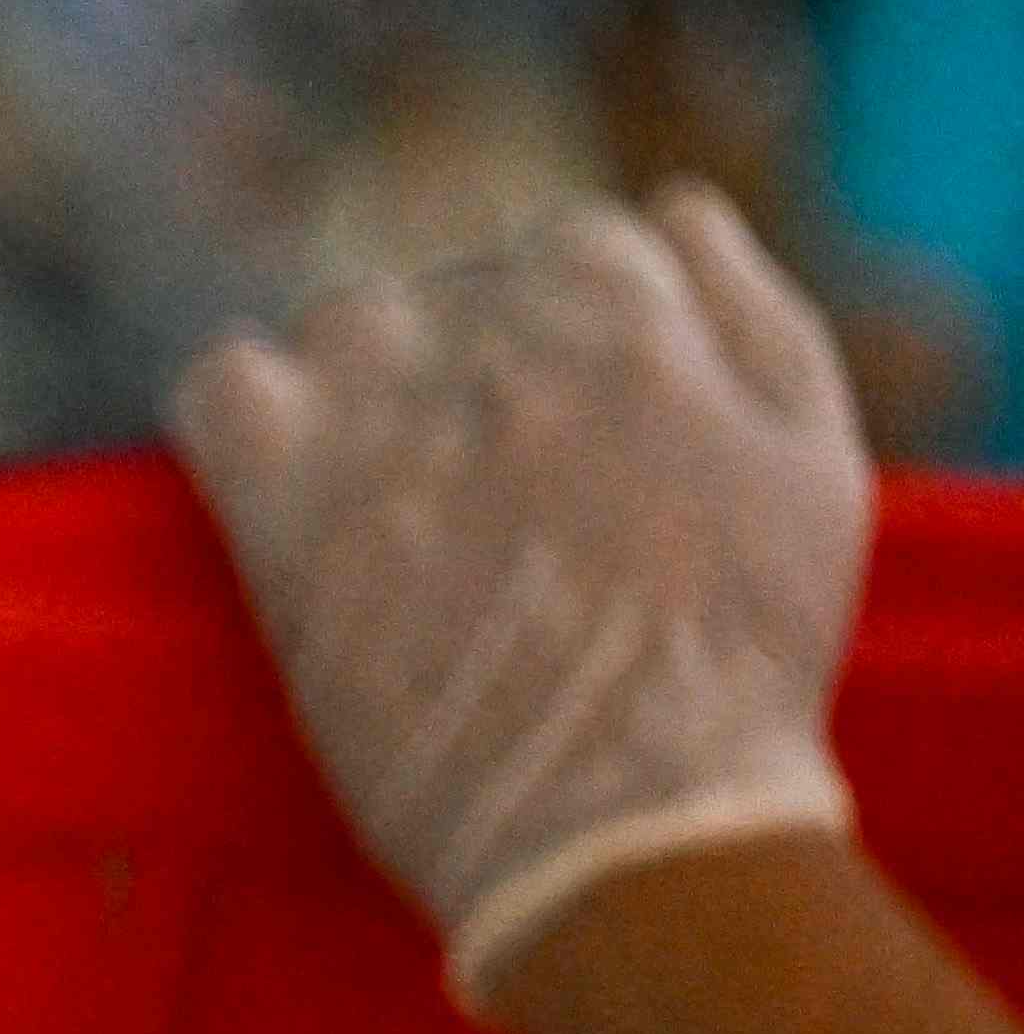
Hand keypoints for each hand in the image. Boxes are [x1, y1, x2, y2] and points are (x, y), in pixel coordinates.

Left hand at [172, 185, 871, 1003]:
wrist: (629, 826)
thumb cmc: (739, 662)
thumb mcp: (814, 462)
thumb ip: (751, 311)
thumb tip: (668, 207)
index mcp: (635, 316)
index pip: (576, 249)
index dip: (571, 341)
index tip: (572, 434)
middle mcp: (501, 339)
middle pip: (453, 294)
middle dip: (468, 374)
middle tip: (488, 501)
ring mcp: (384, 412)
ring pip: (347, 327)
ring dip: (364, 392)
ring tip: (400, 509)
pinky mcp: (284, 498)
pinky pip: (219, 385)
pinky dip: (243, 415)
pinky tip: (285, 489)